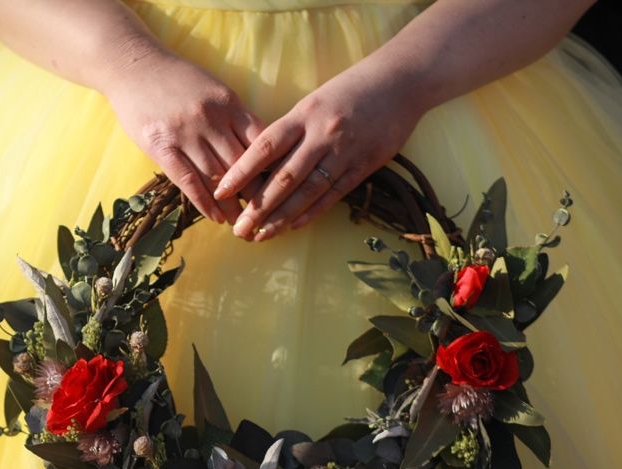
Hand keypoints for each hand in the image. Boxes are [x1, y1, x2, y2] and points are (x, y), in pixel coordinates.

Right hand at [103, 48, 265, 224]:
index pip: (259, 142)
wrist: (133, 67)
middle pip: (241, 163)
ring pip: (216, 177)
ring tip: (242, 222)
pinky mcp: (161, 146)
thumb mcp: (213, 89)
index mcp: (228, 103)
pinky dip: (204, 202)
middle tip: (265, 214)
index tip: (279, 189)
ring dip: (231, 204)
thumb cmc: (176, 79)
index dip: (270, 169)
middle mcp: (210, 119)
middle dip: (255, 192)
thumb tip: (256, 149)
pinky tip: (215, 217)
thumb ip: (233, 117)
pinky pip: (187, 180)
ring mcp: (185, 133)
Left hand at [213, 65, 423, 240]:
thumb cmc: (349, 91)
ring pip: (308, 191)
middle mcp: (321, 134)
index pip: (265, 147)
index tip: (221, 191)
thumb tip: (258, 163)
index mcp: (303, 115)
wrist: (401, 81)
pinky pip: (334, 193)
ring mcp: (345, 151)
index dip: (241, 171)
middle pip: (284, 177)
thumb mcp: (313, 102)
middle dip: (258, 207)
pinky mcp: (365, 164)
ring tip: (261, 235)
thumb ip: (289, 131)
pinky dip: (312, 211)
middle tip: (239, 229)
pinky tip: (293, 225)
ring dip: (282, 217)